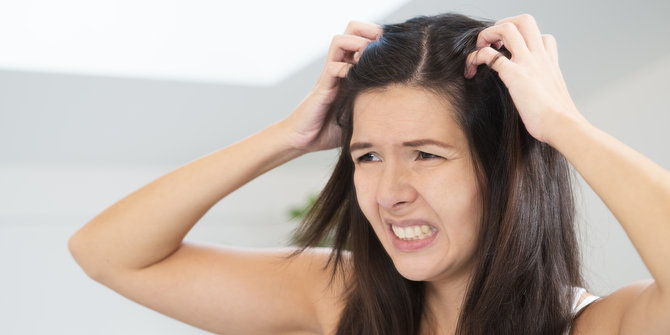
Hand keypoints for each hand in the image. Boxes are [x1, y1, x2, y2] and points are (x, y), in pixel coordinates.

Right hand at [281, 21, 381, 152]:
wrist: (304, 139)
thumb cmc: (331, 128)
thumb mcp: (359, 113)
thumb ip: (374, 103)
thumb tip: (402, 107)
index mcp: (350, 70)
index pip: (362, 39)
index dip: (378, 37)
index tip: (394, 44)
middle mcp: (339, 67)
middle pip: (350, 31)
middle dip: (368, 29)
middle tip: (383, 39)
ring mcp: (329, 75)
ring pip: (339, 41)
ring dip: (356, 42)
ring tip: (369, 54)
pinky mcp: (322, 88)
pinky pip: (333, 68)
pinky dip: (347, 68)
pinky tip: (356, 78)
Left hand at [464, 14, 585, 144]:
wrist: (562, 126)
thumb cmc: (557, 120)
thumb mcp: (554, 99)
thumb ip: (545, 92)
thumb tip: (538, 103)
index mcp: (550, 63)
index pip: (543, 37)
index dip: (525, 39)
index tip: (511, 51)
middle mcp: (539, 57)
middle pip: (525, 21)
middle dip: (503, 24)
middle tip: (492, 42)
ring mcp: (527, 63)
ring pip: (506, 29)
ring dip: (487, 34)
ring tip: (478, 49)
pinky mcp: (514, 74)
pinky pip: (489, 55)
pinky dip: (475, 57)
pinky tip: (471, 70)